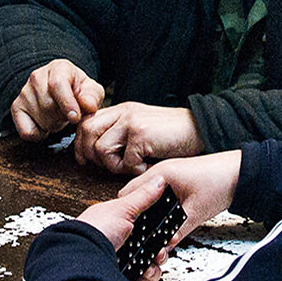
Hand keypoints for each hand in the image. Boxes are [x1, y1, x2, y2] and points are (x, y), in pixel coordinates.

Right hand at [9, 59, 105, 140]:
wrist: (60, 94)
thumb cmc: (78, 91)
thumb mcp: (91, 91)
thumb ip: (92, 97)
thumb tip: (87, 105)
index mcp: (58, 68)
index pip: (57, 84)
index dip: (67, 103)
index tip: (75, 118)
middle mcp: (37, 76)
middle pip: (48, 105)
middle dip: (63, 116)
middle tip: (68, 115)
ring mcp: (24, 92)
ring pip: (39, 119)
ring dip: (53, 125)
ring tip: (57, 116)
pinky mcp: (16, 107)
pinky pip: (27, 132)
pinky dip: (39, 134)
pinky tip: (45, 124)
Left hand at [72, 101, 200, 174]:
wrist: (200, 129)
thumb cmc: (173, 135)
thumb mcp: (141, 129)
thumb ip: (121, 135)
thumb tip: (96, 154)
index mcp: (121, 110)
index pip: (86, 122)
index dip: (81, 143)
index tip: (85, 159)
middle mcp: (123, 112)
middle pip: (86, 132)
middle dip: (91, 155)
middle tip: (110, 165)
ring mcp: (131, 121)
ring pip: (101, 149)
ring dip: (115, 165)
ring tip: (134, 166)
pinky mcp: (140, 133)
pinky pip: (124, 161)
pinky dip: (135, 170)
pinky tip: (147, 165)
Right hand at [75, 152, 239, 280]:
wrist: (242, 172)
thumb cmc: (221, 182)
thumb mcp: (196, 212)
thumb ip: (177, 232)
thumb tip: (163, 247)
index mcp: (160, 175)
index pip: (129, 195)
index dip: (129, 215)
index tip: (132, 232)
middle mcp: (161, 173)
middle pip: (136, 197)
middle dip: (137, 217)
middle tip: (141, 235)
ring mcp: (169, 176)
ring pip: (148, 198)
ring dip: (149, 213)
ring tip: (153, 231)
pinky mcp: (178, 182)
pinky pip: (160, 196)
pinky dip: (159, 209)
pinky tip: (165, 222)